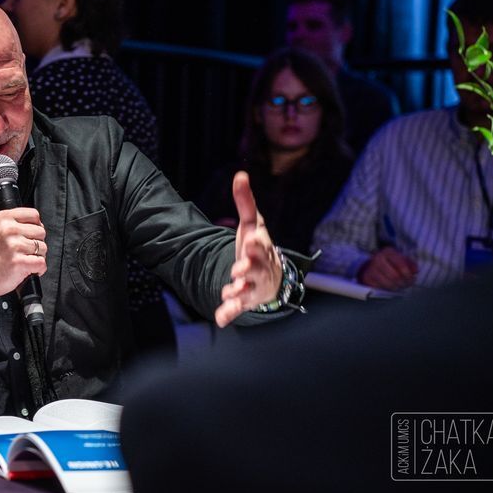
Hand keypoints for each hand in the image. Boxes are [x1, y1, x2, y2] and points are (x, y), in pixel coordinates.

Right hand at [0, 207, 46, 317]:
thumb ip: (10, 223)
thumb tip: (34, 224)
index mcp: (2, 219)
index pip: (34, 215)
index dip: (36, 226)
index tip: (31, 234)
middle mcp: (9, 230)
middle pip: (41, 231)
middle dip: (37, 243)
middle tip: (25, 251)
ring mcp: (14, 246)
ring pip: (43, 248)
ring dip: (37, 257)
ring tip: (24, 261)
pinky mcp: (19, 262)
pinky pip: (41, 263)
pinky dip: (39, 269)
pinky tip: (29, 270)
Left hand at [215, 172, 282, 327]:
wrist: (272, 278)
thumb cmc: (259, 247)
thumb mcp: (253, 224)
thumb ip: (246, 202)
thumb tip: (240, 175)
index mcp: (262, 249)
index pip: (260, 247)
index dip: (255, 245)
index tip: (249, 241)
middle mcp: (260, 269)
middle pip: (256, 269)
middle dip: (248, 268)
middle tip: (239, 268)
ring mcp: (253, 287)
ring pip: (247, 290)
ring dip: (238, 291)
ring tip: (229, 291)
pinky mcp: (244, 301)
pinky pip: (237, 309)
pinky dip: (229, 313)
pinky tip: (220, 318)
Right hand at [358, 247, 417, 289]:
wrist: (371, 265)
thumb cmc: (391, 262)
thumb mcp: (401, 259)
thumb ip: (410, 264)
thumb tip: (415, 271)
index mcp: (388, 252)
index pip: (401, 265)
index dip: (408, 274)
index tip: (412, 279)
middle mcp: (377, 258)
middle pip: (394, 276)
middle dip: (403, 283)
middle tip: (406, 285)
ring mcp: (371, 268)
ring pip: (387, 283)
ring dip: (396, 287)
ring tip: (400, 286)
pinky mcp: (367, 278)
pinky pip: (380, 287)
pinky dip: (387, 289)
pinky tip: (391, 287)